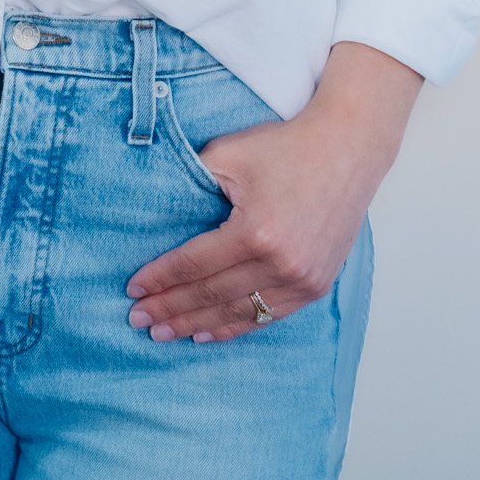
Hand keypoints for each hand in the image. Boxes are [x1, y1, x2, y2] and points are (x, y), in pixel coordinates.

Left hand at [123, 110, 382, 344]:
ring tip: (164, 333)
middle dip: (170, 309)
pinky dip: (235, 326)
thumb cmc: (287, 147)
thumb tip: (156, 214)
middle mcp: (281, 264)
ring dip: (197, 324)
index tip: (132, 290)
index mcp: (255, 232)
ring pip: (238, 313)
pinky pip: (268, 315)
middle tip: (137, 319)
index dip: (160, 279)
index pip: (194, 265)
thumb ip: (192, 184)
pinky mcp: (316, 284)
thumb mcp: (230, 154)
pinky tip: (207, 333)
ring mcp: (303, 279)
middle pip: (211, 294)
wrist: (347, 148)